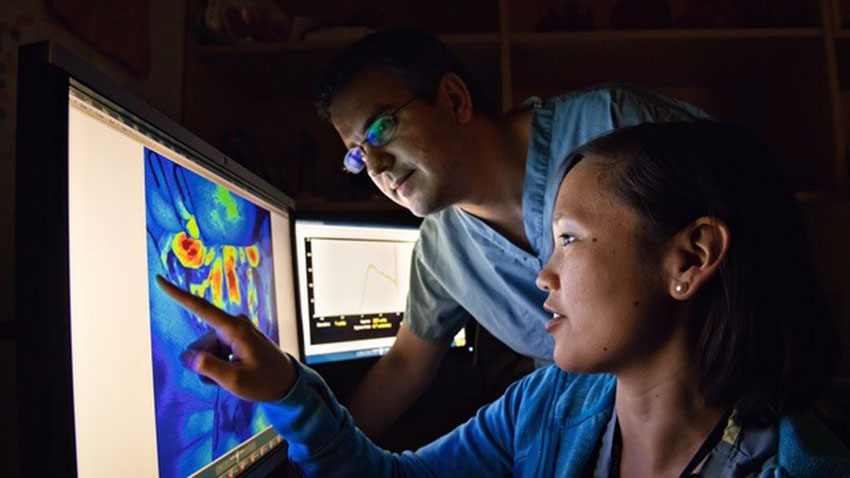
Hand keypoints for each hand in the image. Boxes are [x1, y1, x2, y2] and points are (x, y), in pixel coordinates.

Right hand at [156, 275, 296, 401]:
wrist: (286, 383)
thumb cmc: (265, 381)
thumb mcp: (235, 380)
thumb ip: (207, 368)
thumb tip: (186, 356)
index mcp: (235, 329)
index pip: (200, 308)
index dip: (177, 294)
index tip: (159, 279)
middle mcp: (233, 324)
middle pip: (200, 344)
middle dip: (205, 364)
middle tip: (231, 376)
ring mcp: (234, 330)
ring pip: (205, 351)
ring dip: (213, 367)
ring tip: (236, 374)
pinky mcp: (234, 337)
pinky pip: (214, 352)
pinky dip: (219, 365)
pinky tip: (236, 371)